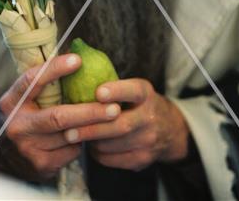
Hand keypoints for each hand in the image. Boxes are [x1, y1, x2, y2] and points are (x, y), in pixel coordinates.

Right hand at [0, 54, 120, 177]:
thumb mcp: (31, 94)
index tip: (78, 60)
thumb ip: (49, 78)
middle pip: (58, 116)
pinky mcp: (40, 164)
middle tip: (114, 106)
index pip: (32, 80)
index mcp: (12, 100)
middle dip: (89, 112)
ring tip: (111, 119)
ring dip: (92, 127)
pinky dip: (82, 142)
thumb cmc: (31, 111)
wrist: (10, 153)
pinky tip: (88, 134)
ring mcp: (27, 147)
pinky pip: (70, 152)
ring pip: (68, 136)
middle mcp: (16, 125)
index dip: (54, 69)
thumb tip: (78, 49)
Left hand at [64, 78, 189, 171]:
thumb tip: (76, 79)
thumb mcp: (135, 89)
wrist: (170, 129)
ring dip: (90, 141)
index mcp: (146, 94)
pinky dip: (97, 153)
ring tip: (76, 135)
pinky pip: (111, 159)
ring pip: (111, 145)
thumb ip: (114, 88)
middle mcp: (150, 117)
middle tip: (68, 129)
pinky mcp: (142, 159)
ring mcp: (148, 140)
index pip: (133, 91)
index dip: (116, 91)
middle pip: (119, 125)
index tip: (98, 92)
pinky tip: (91, 145)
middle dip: (91, 127)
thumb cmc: (140, 104)